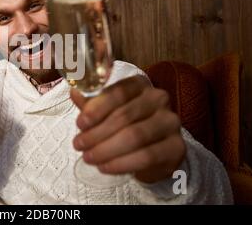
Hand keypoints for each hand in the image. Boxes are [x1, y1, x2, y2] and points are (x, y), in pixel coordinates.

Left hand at [71, 75, 185, 183]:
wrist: (155, 151)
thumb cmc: (126, 124)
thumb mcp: (107, 111)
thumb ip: (91, 102)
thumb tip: (75, 92)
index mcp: (139, 85)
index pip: (118, 92)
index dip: (97, 108)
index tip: (80, 124)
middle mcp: (158, 99)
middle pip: (124, 116)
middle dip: (97, 133)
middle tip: (78, 145)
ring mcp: (171, 122)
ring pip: (134, 136)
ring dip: (106, 149)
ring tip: (88, 157)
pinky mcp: (176, 147)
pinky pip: (146, 156)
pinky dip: (121, 163)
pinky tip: (105, 167)